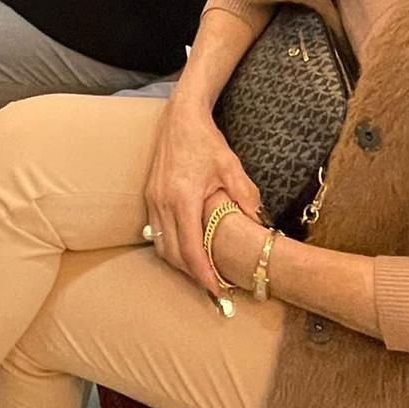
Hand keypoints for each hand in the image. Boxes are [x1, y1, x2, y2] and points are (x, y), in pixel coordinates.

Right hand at [142, 96, 262, 294]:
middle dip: (192, 274)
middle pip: (173, 253)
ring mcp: (152, 199)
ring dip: (179, 263)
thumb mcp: (231, 166)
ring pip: (161, 245)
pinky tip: (186, 249)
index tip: (218, 290)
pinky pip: (156, 230)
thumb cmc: (206, 141)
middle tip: (213, 286)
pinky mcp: (150, 195)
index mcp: (182, 197)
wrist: (181, 118)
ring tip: (201, 272)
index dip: (203, 274)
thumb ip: (245, 195)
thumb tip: (258, 223)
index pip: (190, 248)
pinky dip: (170, 246)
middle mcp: (162, 202)